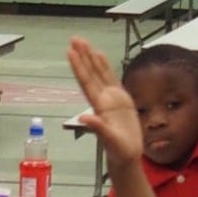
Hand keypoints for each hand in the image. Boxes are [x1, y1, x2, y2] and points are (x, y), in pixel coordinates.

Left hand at [66, 38, 143, 168]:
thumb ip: (98, 128)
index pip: (86, 82)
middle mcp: (103, 100)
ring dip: (92, 58)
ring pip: (99, 73)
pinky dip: (106, 66)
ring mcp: (111, 99)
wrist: (126, 157)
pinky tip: (100, 56)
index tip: (71, 53)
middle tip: (75, 39)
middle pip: (90, 73)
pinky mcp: (121, 100)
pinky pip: (112, 79)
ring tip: (85, 43)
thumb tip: (84, 117)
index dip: (79, 67)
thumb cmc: (119, 151)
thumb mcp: (110, 141)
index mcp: (99, 107)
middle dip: (83, 56)